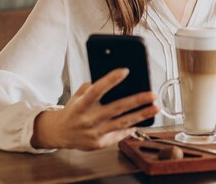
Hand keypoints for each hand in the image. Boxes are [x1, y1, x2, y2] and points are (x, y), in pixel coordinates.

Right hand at [31, 68, 158, 150]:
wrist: (59, 134)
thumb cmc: (73, 111)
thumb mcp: (78, 96)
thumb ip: (93, 88)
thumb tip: (113, 79)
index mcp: (82, 105)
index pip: (97, 90)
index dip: (111, 80)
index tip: (125, 71)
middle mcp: (89, 119)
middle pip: (117, 108)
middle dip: (137, 101)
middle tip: (153, 95)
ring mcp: (95, 133)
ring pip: (123, 123)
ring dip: (141, 115)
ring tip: (155, 108)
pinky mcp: (100, 143)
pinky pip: (120, 134)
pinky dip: (132, 127)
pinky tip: (143, 120)